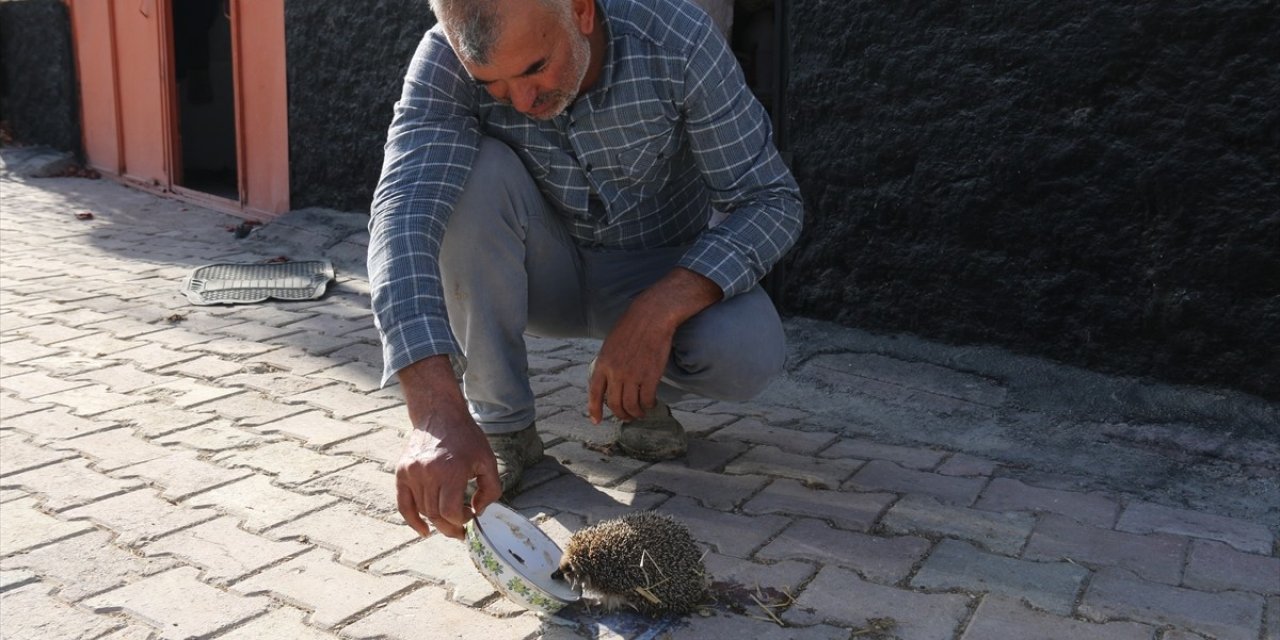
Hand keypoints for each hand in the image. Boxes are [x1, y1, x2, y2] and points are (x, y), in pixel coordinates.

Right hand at [394, 357, 501, 538]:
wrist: (439, 414)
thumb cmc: (466, 438)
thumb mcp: (488, 460)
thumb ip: (491, 489)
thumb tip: (479, 511)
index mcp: (451, 471)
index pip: (451, 512)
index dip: (463, 520)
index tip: (471, 515)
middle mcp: (428, 474)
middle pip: (436, 515)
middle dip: (451, 527)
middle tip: (461, 531)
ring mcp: (412, 473)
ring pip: (423, 511)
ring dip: (436, 522)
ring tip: (449, 522)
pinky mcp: (402, 472)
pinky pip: (403, 505)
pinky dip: (412, 521)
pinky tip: (424, 531)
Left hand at [588, 267, 722, 423]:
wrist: (651, 316)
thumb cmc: (632, 326)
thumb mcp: (610, 344)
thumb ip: (608, 364)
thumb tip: (609, 382)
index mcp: (602, 363)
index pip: (595, 393)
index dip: (594, 409)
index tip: (596, 421)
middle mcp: (615, 373)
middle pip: (614, 404)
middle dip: (621, 415)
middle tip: (627, 417)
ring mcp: (632, 375)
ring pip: (631, 406)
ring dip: (636, 413)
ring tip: (640, 413)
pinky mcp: (650, 376)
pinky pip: (647, 399)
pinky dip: (649, 405)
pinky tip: (651, 404)